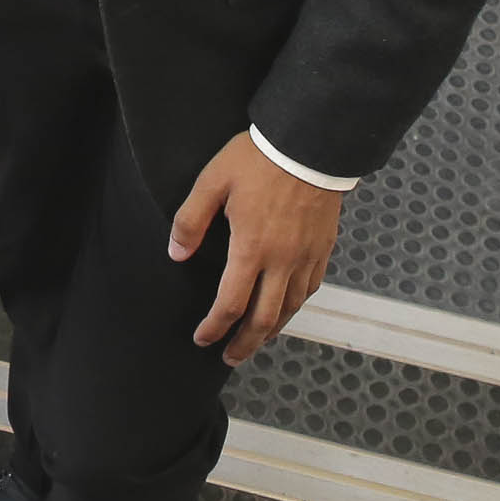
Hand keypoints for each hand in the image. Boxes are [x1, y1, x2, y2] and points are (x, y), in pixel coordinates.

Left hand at [170, 129, 342, 364]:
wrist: (309, 143)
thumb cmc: (258, 159)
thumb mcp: (213, 182)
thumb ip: (191, 221)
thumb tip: (176, 254)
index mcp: (252, 248)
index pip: (231, 303)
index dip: (214, 327)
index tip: (202, 338)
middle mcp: (282, 260)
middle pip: (265, 319)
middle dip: (244, 344)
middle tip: (229, 357)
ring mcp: (306, 256)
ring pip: (291, 308)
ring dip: (271, 331)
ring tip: (255, 341)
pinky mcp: (323, 247)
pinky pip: (310, 288)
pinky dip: (294, 306)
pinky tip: (285, 308)